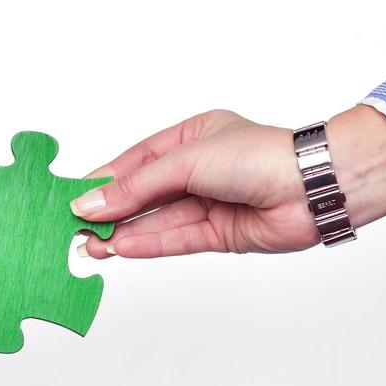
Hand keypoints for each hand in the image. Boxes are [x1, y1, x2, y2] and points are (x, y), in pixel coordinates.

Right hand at [71, 105, 385, 257]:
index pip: (137, 160)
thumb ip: (137, 187)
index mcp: (192, 136)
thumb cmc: (261, 156)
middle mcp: (201, 169)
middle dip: (110, 211)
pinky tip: (119, 249)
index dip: (104, 180)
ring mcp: (210, 202)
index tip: (72, 197)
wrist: (313, 188)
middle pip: (144, 193)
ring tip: (88, 244)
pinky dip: (146, 244)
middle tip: (72, 226)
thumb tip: (92, 202)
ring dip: (123, 233)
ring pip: (156, 220)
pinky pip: (175, 239)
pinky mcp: (221, 233)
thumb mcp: (186, 161)